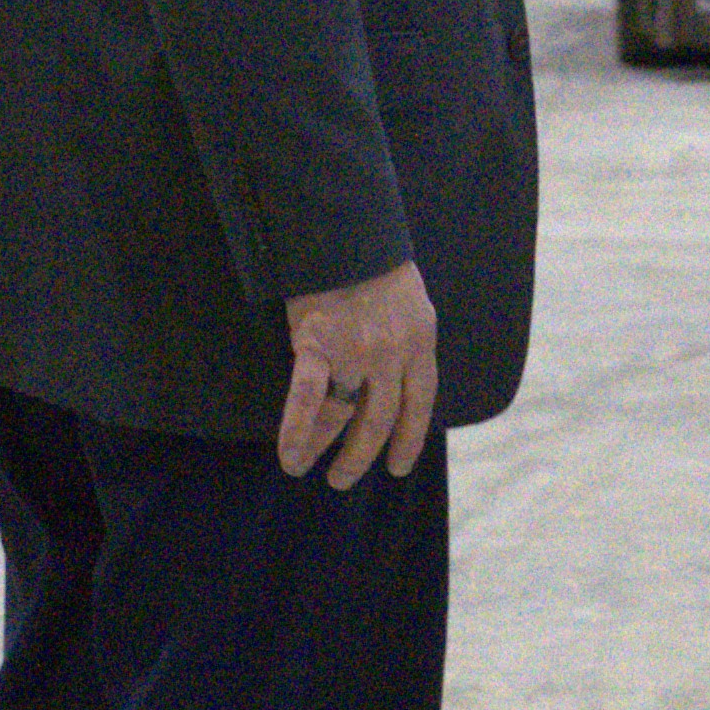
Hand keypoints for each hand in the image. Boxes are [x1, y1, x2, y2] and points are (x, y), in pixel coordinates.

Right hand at [280, 260, 437, 485]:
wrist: (347, 231)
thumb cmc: (376, 260)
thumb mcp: (411, 302)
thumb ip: (406, 339)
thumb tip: (393, 375)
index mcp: (420, 342)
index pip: (419, 404)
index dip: (409, 439)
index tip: (397, 465)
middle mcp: (392, 355)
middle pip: (379, 420)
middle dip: (361, 455)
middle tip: (344, 478)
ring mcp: (355, 352)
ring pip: (342, 415)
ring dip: (324, 447)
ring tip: (307, 468)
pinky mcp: (316, 345)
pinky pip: (306, 398)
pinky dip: (296, 429)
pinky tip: (289, 455)